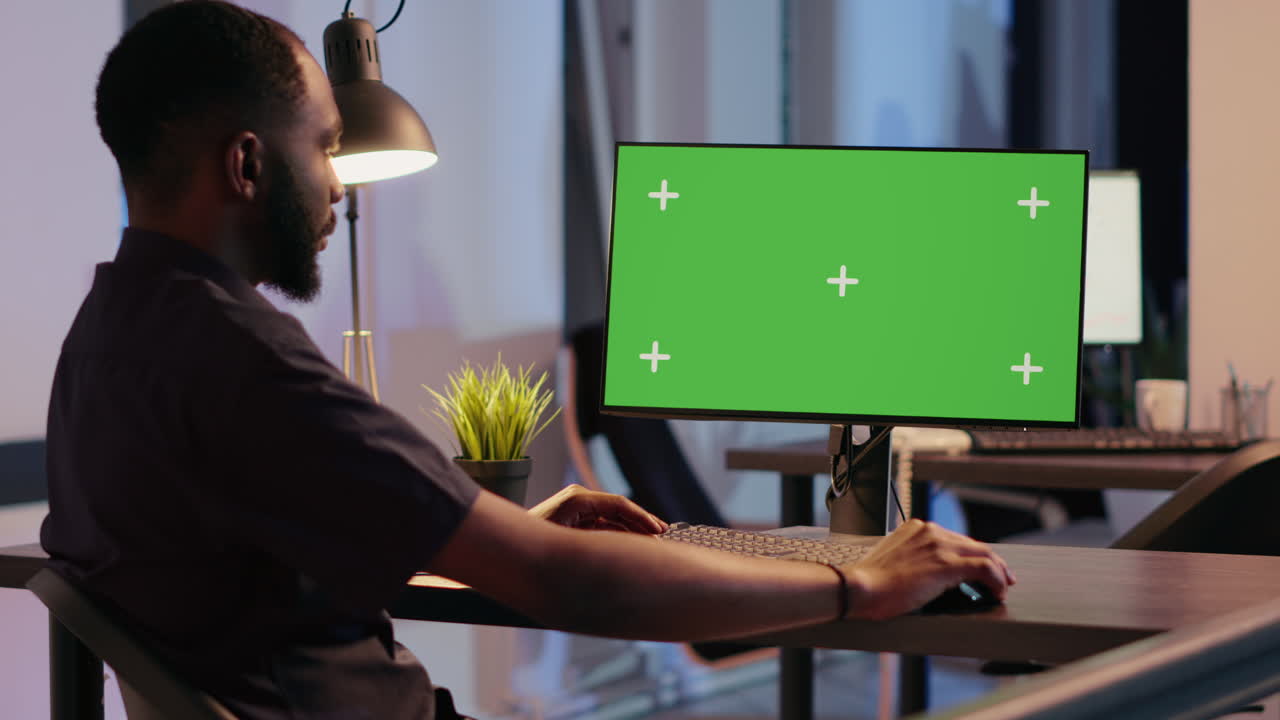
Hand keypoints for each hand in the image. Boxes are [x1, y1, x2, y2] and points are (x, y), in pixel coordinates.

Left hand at [529, 484, 667, 533]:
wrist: (507, 549)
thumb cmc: (534, 545)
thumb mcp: (570, 542)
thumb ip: (601, 539)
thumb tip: (628, 544)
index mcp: (578, 499)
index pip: (619, 504)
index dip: (642, 517)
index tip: (658, 531)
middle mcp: (579, 499)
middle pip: (619, 509)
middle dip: (641, 523)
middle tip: (662, 537)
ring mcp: (577, 508)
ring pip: (613, 518)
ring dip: (632, 531)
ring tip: (652, 544)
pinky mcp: (576, 519)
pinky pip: (604, 525)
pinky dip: (619, 535)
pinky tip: (632, 546)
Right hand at [846, 519, 1015, 619]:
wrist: (861, 587)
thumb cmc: (871, 583)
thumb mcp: (894, 560)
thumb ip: (914, 559)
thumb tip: (931, 576)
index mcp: (917, 528)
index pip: (956, 539)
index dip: (973, 555)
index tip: (981, 568)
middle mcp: (930, 531)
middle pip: (974, 545)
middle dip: (992, 562)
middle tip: (1002, 579)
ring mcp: (939, 546)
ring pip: (984, 554)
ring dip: (998, 572)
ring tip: (1003, 588)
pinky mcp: (947, 564)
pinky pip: (985, 568)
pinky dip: (996, 580)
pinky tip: (997, 592)